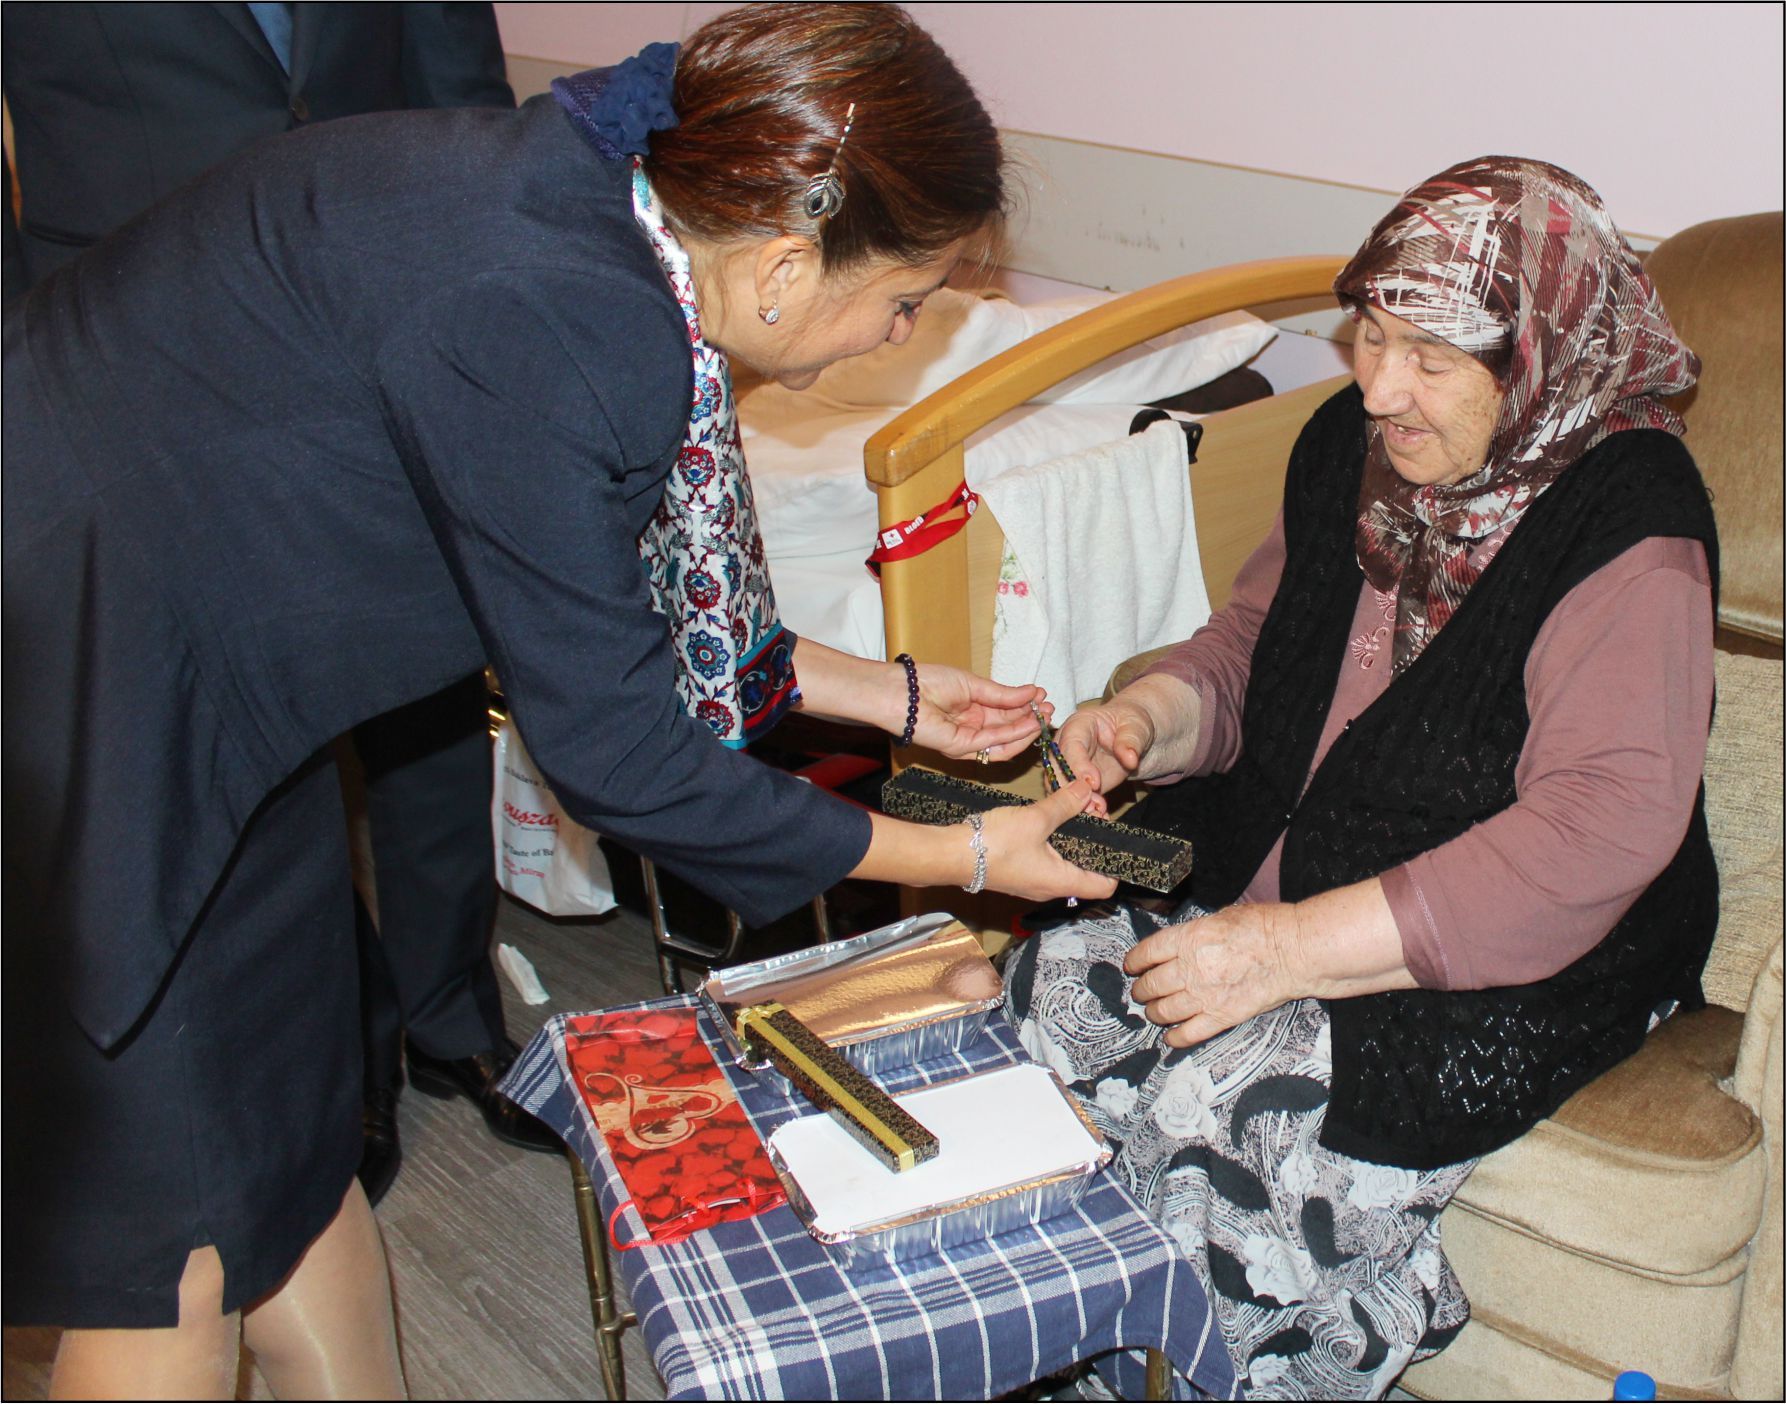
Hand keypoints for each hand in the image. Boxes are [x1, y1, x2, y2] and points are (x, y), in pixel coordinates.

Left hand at [909, 663, 1049, 762]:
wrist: (903, 691)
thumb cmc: (929, 683)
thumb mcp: (974, 684)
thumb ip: (1004, 694)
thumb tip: (1033, 692)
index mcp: (974, 711)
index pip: (1006, 715)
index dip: (1027, 708)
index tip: (1044, 697)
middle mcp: (972, 729)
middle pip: (1009, 731)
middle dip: (1032, 721)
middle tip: (1050, 709)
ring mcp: (967, 741)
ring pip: (1005, 743)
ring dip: (1026, 730)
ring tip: (1044, 716)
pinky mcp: (961, 748)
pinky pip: (992, 744)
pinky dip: (1013, 734)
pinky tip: (1029, 722)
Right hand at [978, 778, 1118, 901]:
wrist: (951, 854)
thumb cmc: (992, 844)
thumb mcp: (1035, 818)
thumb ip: (1065, 804)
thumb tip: (1087, 790)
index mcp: (1060, 882)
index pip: (1105, 886)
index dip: (1115, 863)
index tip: (1109, 833)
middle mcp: (1050, 887)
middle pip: (1087, 870)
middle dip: (1093, 839)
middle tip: (1089, 810)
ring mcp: (1034, 881)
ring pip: (1067, 862)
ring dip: (1073, 837)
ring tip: (1071, 809)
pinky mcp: (1021, 872)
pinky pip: (1049, 859)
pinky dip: (1055, 840)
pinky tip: (1048, 818)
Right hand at [1056, 700, 1155, 816]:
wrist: (1133, 738)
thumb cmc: (1131, 724)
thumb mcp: (1136, 726)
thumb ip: (1131, 740)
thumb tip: (1130, 758)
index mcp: (1077, 726)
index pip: (1071, 745)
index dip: (1079, 765)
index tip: (1094, 783)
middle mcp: (1065, 747)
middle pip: (1057, 770)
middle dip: (1071, 790)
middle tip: (1091, 805)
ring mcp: (1068, 768)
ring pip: (1060, 789)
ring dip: (1075, 805)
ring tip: (1097, 814)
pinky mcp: (1076, 786)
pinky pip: (1073, 801)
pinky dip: (1084, 812)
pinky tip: (1099, 818)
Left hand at [1124, 903, 1302, 1046]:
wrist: (1294, 951)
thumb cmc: (1265, 927)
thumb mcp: (1222, 916)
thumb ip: (1196, 932)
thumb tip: (1182, 941)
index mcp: (1189, 939)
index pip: (1147, 953)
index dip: (1135, 962)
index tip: (1132, 967)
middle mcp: (1191, 968)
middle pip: (1151, 984)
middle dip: (1141, 990)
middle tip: (1141, 992)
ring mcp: (1205, 995)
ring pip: (1164, 1010)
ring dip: (1154, 1013)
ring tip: (1153, 1012)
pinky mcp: (1222, 1016)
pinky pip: (1188, 1033)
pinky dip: (1174, 1037)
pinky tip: (1170, 1036)